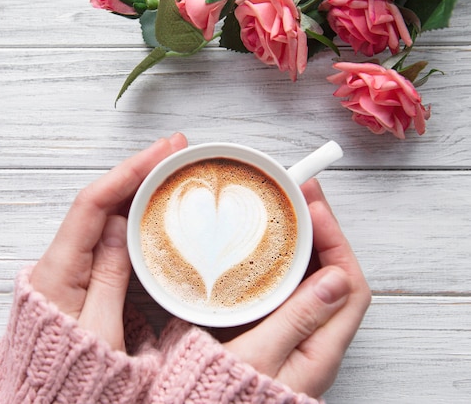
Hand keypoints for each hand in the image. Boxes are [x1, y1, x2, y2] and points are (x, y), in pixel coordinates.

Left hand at [30, 133, 187, 350]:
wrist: (45, 396)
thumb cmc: (71, 370)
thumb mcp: (101, 330)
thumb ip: (110, 276)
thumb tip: (122, 226)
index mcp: (59, 269)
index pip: (92, 205)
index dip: (127, 172)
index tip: (159, 152)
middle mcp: (61, 259)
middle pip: (99, 200)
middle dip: (136, 170)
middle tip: (175, 149)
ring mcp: (72, 265)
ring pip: (105, 214)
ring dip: (136, 187)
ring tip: (170, 166)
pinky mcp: (83, 274)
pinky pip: (108, 235)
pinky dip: (132, 214)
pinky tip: (153, 204)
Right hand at [223, 178, 370, 397]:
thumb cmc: (229, 393)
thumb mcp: (261, 356)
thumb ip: (298, 318)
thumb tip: (335, 278)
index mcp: (321, 349)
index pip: (349, 285)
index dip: (335, 241)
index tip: (314, 210)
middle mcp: (314, 340)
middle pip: (332, 275)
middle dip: (320, 232)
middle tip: (300, 196)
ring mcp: (294, 334)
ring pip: (309, 279)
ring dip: (302, 243)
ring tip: (285, 210)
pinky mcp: (272, 330)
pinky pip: (286, 288)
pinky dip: (280, 261)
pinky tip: (262, 246)